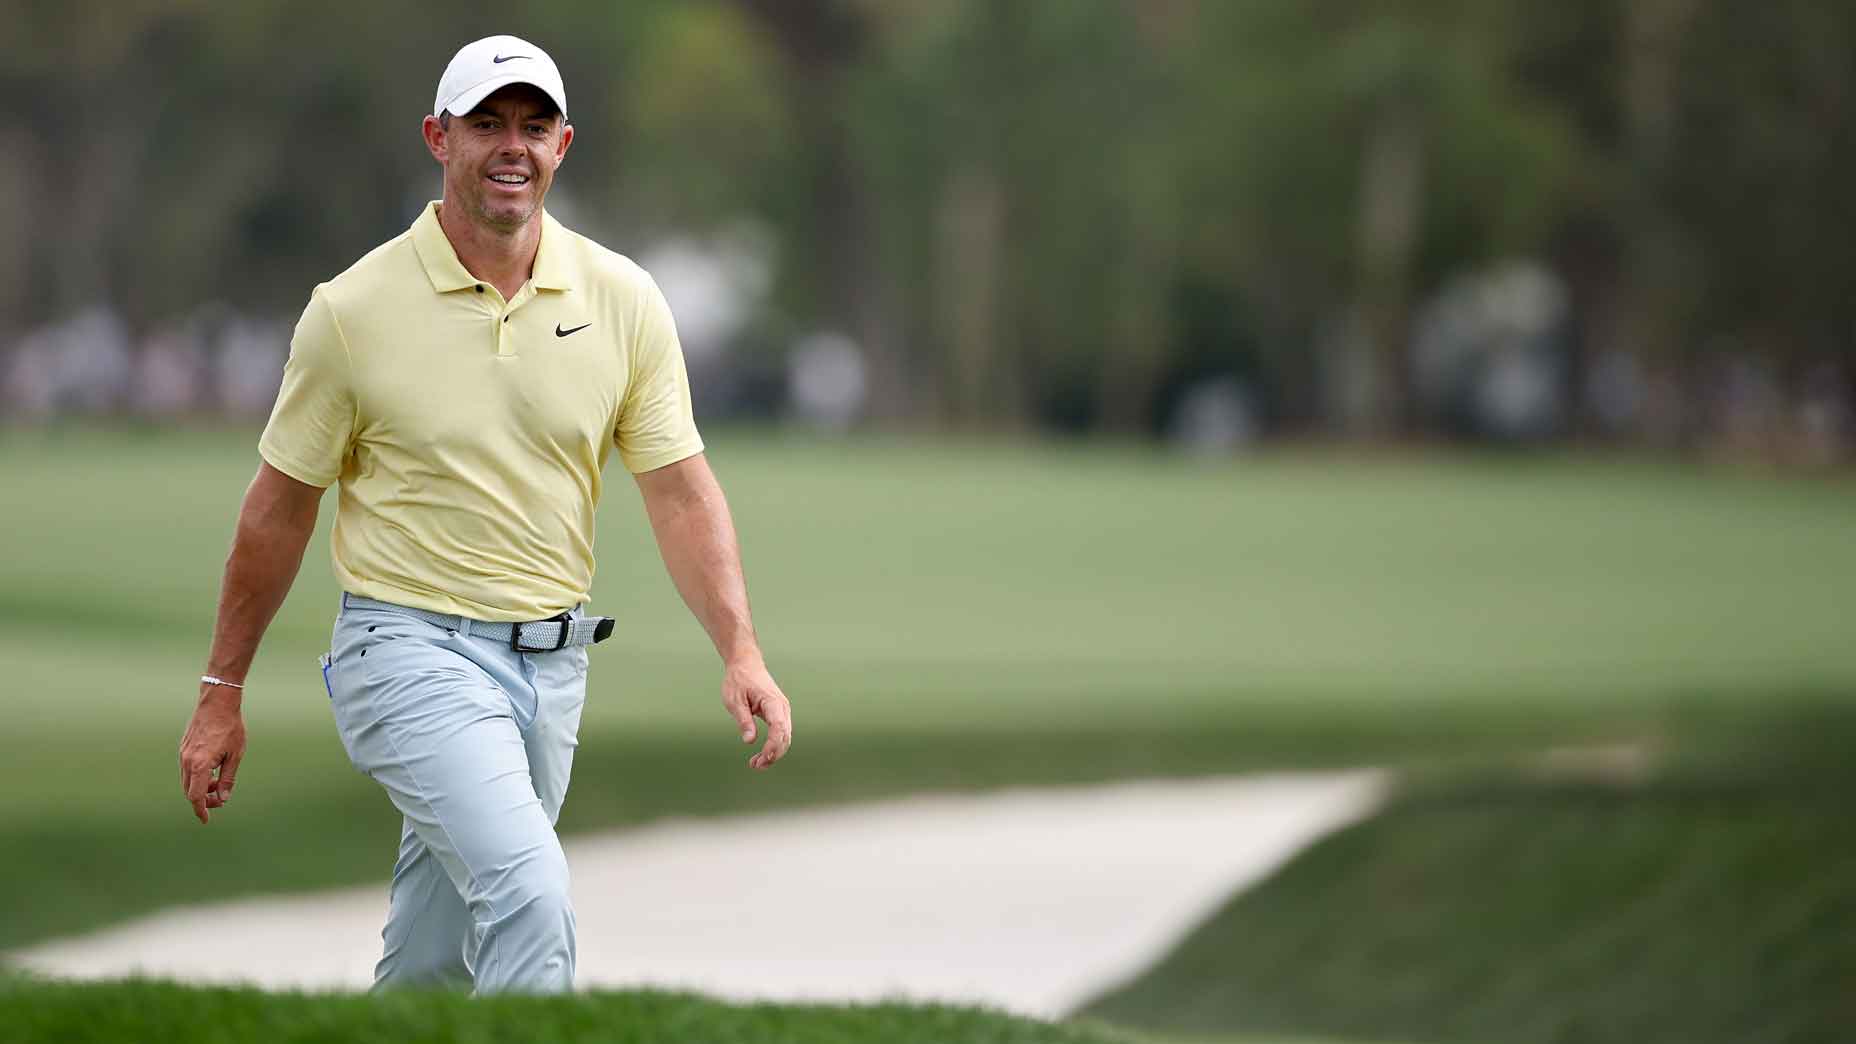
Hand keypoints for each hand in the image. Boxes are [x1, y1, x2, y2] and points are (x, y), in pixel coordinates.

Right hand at [179, 685, 246, 823]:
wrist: (217, 703)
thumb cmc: (230, 727)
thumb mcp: (236, 755)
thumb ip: (228, 778)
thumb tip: (223, 798)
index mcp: (200, 764)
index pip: (195, 796)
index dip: (201, 810)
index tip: (206, 819)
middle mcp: (187, 761)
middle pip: (189, 791)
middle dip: (203, 799)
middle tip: (220, 798)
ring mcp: (182, 754)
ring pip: (186, 781)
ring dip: (200, 787)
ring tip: (218, 782)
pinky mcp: (183, 748)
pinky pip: (186, 769)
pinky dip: (196, 777)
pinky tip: (211, 771)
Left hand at [722, 657, 792, 769]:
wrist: (746, 664)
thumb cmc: (739, 680)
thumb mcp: (734, 700)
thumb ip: (743, 720)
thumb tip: (749, 741)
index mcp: (773, 702)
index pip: (779, 729)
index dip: (772, 747)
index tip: (761, 759)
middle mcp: (782, 708)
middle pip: (785, 737)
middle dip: (773, 755)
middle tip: (755, 766)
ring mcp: (783, 711)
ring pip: (785, 738)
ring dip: (773, 753)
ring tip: (756, 764)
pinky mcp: (779, 714)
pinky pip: (781, 734)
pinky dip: (773, 746)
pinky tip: (762, 755)